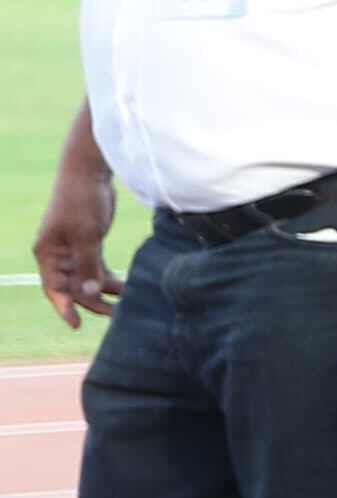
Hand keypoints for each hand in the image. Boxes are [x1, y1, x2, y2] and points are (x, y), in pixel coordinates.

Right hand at [32, 167, 119, 328]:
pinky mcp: (89, 244)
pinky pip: (97, 268)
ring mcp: (73, 250)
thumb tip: (90, 292)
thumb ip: (88, 265)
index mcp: (48, 254)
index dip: (64, 307)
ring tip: (126, 304)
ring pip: (87, 279)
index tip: (75, 324)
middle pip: (72, 287)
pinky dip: (109, 278)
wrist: (89, 173)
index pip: (54, 288)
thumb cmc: (81, 201)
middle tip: (115, 316)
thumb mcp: (86, 235)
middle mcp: (58, 255)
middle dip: (91, 302)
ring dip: (104, 291)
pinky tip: (126, 288)